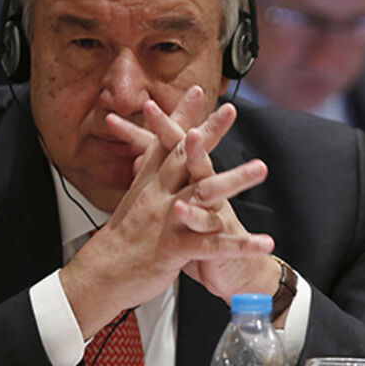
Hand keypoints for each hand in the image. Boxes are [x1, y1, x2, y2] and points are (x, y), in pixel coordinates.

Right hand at [59, 88, 273, 336]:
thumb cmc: (121, 239)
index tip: (197, 90)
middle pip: (185, 157)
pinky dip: (240, 245)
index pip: (166, 142)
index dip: (180, 115)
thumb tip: (154, 155)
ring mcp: (166, 219)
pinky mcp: (174, 248)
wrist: (99, 275)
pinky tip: (265, 242)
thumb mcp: (134, 200)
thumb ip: (149, 177)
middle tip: (230, 110)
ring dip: (234, 179)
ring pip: (203, 194)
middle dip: (208, 132)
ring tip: (261, 168)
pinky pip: (212, 245)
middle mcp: (158, 195)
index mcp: (149, 183)